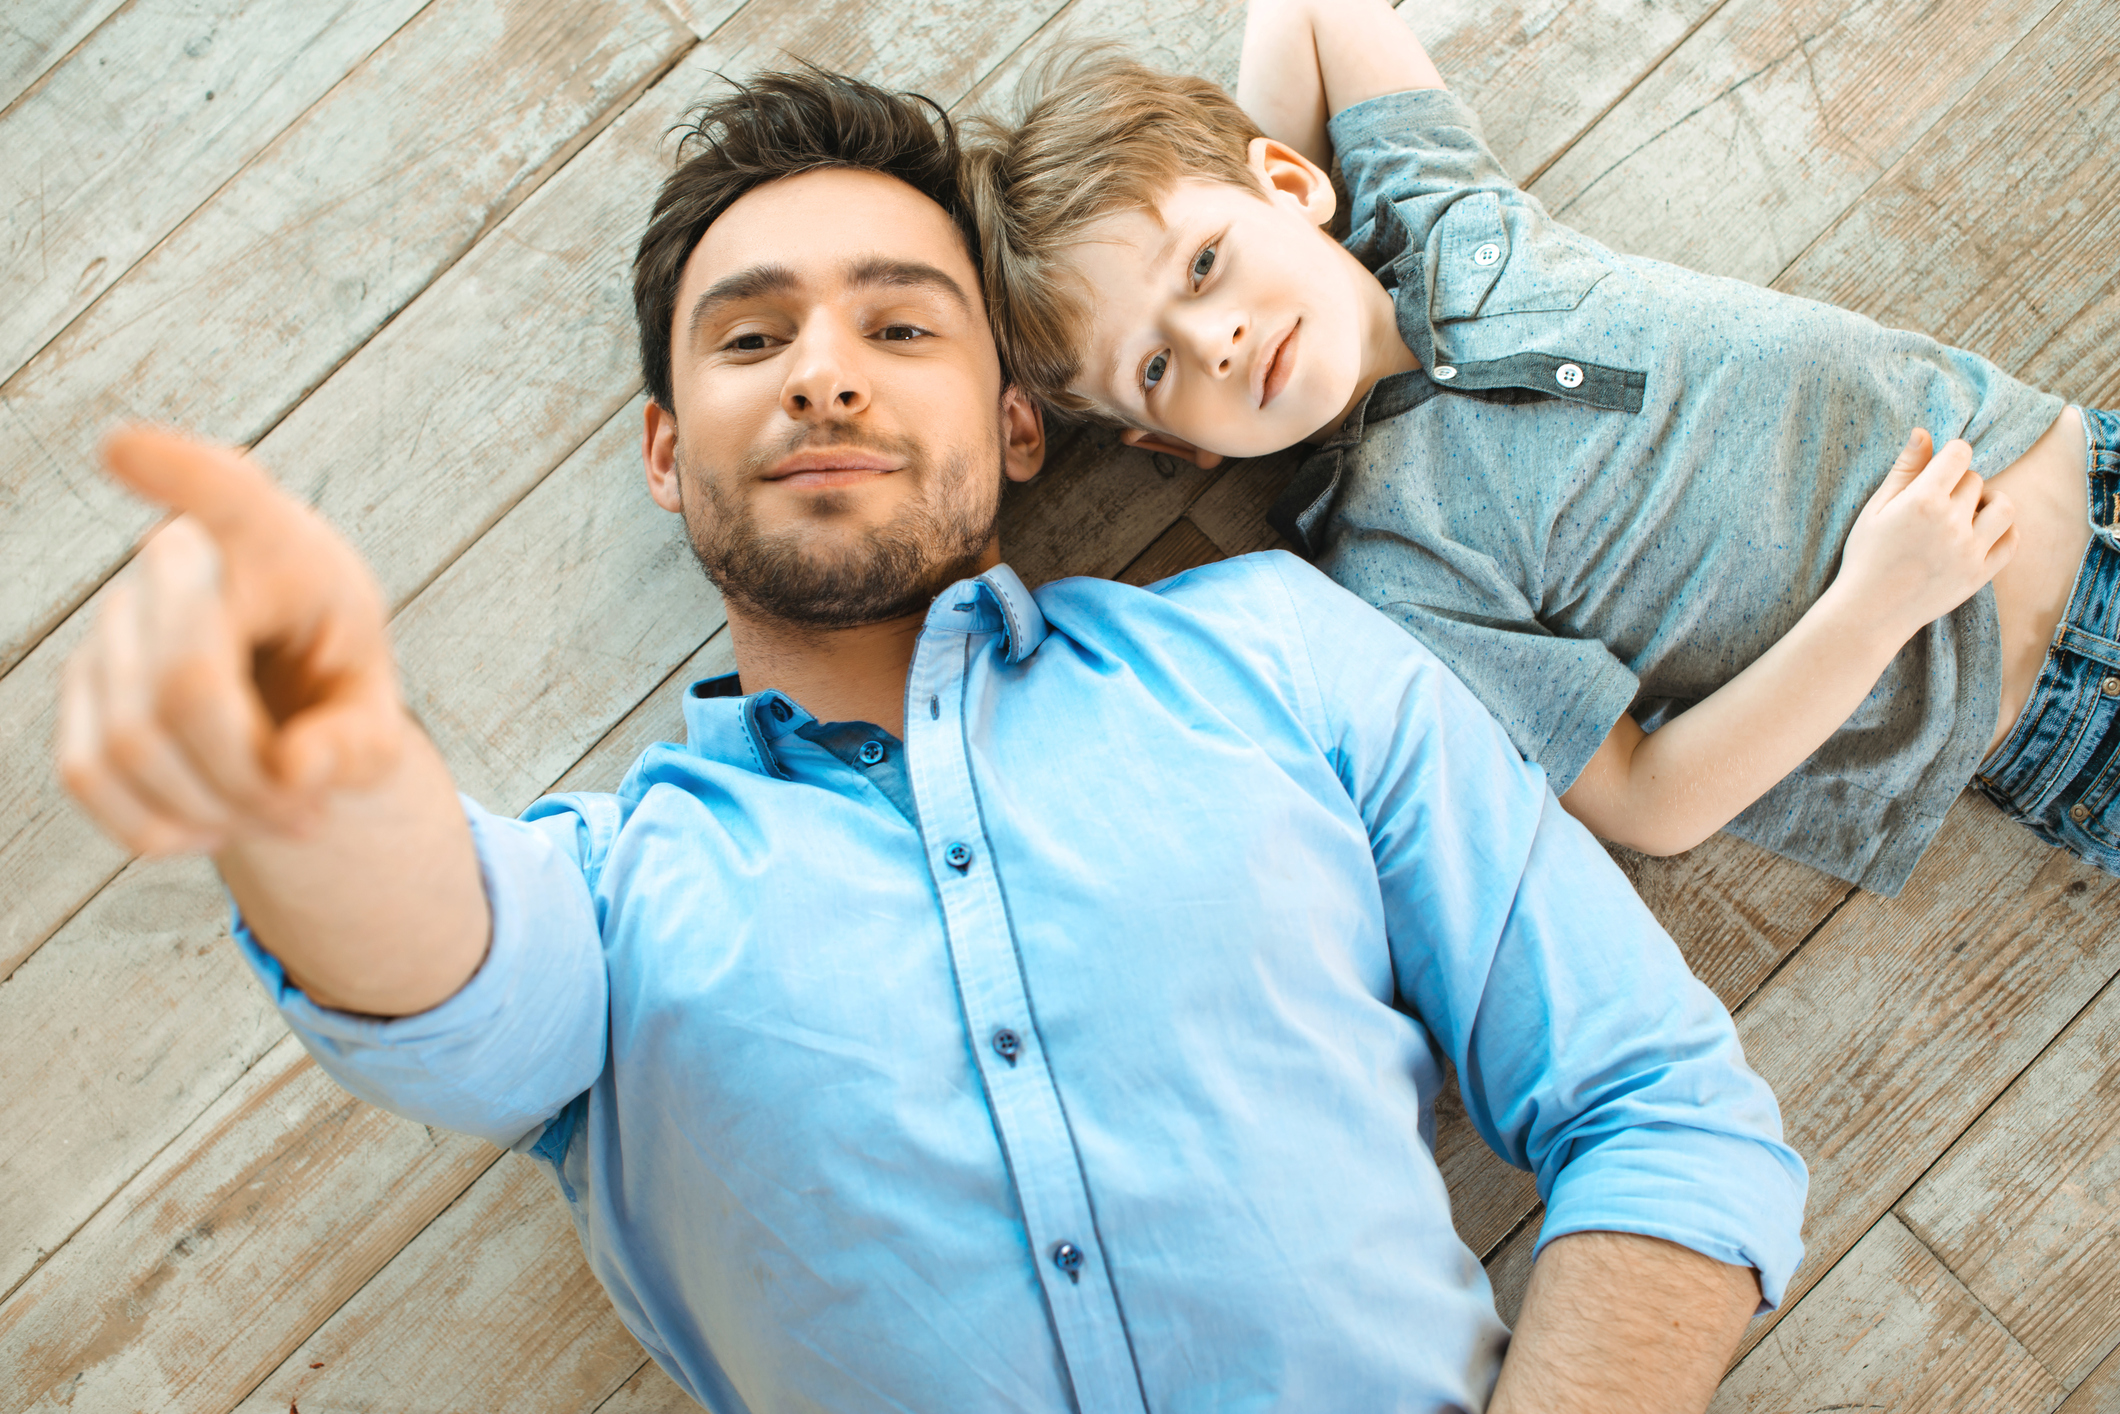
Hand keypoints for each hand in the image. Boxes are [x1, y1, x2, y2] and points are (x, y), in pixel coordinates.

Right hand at [57, 427, 403, 856]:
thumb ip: (358, 742)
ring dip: (212, 810)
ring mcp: (113, 620)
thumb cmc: (336, 674)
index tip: (122, 448)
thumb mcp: (377, 706)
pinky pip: (88, 773)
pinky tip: (213, 826)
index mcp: (276, 542)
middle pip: (183, 686)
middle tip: (311, 816)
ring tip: (277, 819)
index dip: (174, 476)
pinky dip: (155, 825)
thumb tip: (293, 772)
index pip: (224, 496)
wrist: (285, 687)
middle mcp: (177, 563)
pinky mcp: (78, 683)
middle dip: (247, 778)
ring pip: (131, 742)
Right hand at [1831, 428, 2017, 642]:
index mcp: (1923, 501)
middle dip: (1958, 484)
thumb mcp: (1876, 509)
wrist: (1870, 611)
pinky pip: (2012, 541)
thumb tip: (1924, 432)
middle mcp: (1952, 523)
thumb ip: (1904, 470)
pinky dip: (2003, 532)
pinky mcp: (1980, 573)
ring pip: (2003, 506)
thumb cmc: (1866, 556)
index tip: (1941, 466)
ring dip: (1988, 503)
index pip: (1959, 454)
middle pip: (1975, 480)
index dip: (1951, 455)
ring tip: (1968, 513)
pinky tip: (1981, 533)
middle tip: (1937, 503)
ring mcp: (1970, 550)